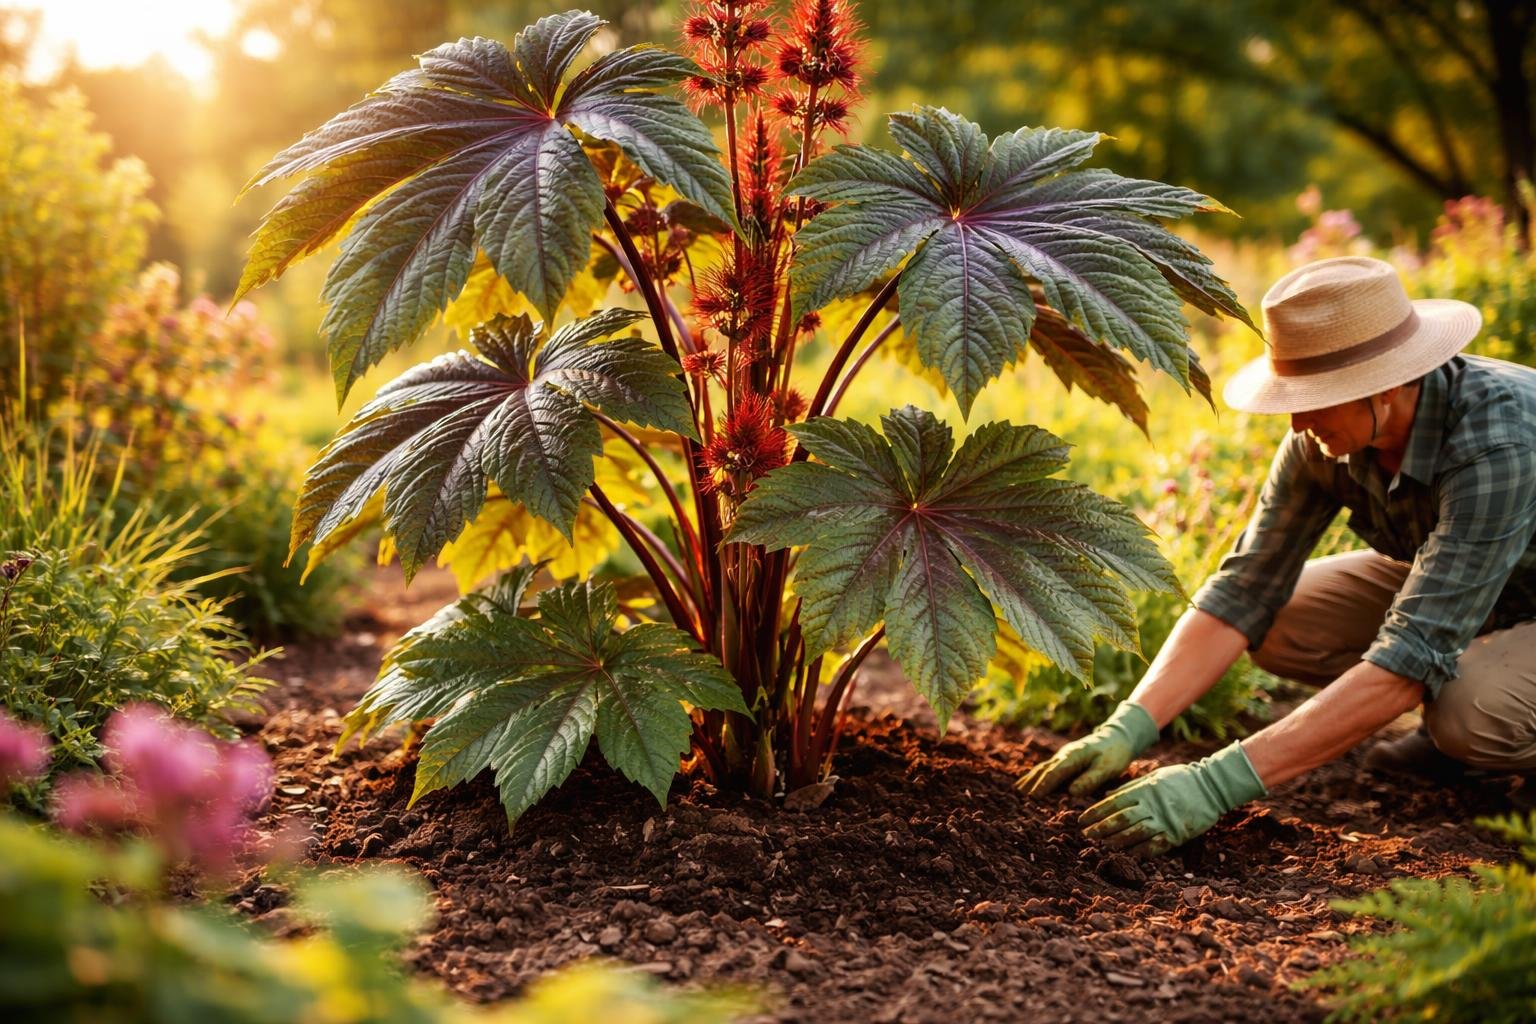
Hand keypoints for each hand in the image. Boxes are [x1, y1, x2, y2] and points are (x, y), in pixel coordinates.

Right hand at [1016, 701, 1158, 797]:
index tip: (1034, 796)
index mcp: (1074, 755)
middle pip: (1045, 769)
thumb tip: (1071, 792)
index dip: (1044, 785)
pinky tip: (1027, 782)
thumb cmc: (1114, 754)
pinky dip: (1035, 776)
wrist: (1117, 738)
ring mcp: (1063, 756)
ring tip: (1017, 790)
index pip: (1056, 772)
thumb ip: (1090, 779)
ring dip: (1030, 779)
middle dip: (1033, 782)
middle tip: (1020, 796)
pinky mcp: (1064, 759)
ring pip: (1043, 768)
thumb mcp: (1107, 768)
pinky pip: (1046, 768)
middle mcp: (1065, 754)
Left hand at [1079, 740, 1266, 857]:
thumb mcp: (1153, 776)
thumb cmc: (1180, 779)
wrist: (1211, 787)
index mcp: (1145, 790)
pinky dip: (1140, 851)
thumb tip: (1106, 796)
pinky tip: (1129, 853)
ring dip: (1117, 841)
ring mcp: (1165, 820)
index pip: (1114, 802)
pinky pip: (1155, 846)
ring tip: (1104, 844)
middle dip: (1101, 828)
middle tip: (1087, 834)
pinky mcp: (1177, 834)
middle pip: (1120, 820)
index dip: (1096, 812)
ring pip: (1135, 834)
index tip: (1082, 820)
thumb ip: (1130, 787)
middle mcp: (1152, 805)